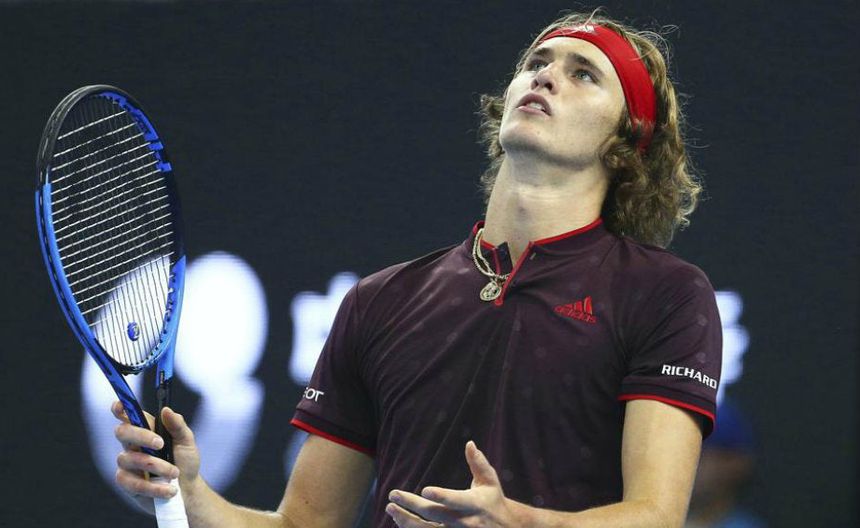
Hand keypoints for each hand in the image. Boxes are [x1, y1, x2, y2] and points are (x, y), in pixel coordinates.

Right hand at [112, 401, 200, 511]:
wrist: (188, 489)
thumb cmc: (185, 462)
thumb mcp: (187, 442)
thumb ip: (177, 426)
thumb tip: (166, 410)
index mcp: (145, 430)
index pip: (128, 416)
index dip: (120, 409)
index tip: (120, 405)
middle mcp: (132, 445)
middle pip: (122, 432)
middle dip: (141, 436)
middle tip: (161, 445)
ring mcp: (127, 464)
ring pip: (130, 459)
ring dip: (156, 466)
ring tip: (174, 473)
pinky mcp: (127, 484)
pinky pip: (132, 483)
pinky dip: (153, 487)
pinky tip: (169, 489)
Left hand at [386, 441, 515, 527]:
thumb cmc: (494, 502)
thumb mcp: (490, 482)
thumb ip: (478, 463)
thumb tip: (469, 443)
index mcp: (474, 504)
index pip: (455, 500)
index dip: (441, 496)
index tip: (425, 490)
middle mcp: (464, 521)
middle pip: (434, 515)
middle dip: (412, 506)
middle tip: (393, 495)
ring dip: (406, 521)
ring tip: (391, 508)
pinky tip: (400, 521)